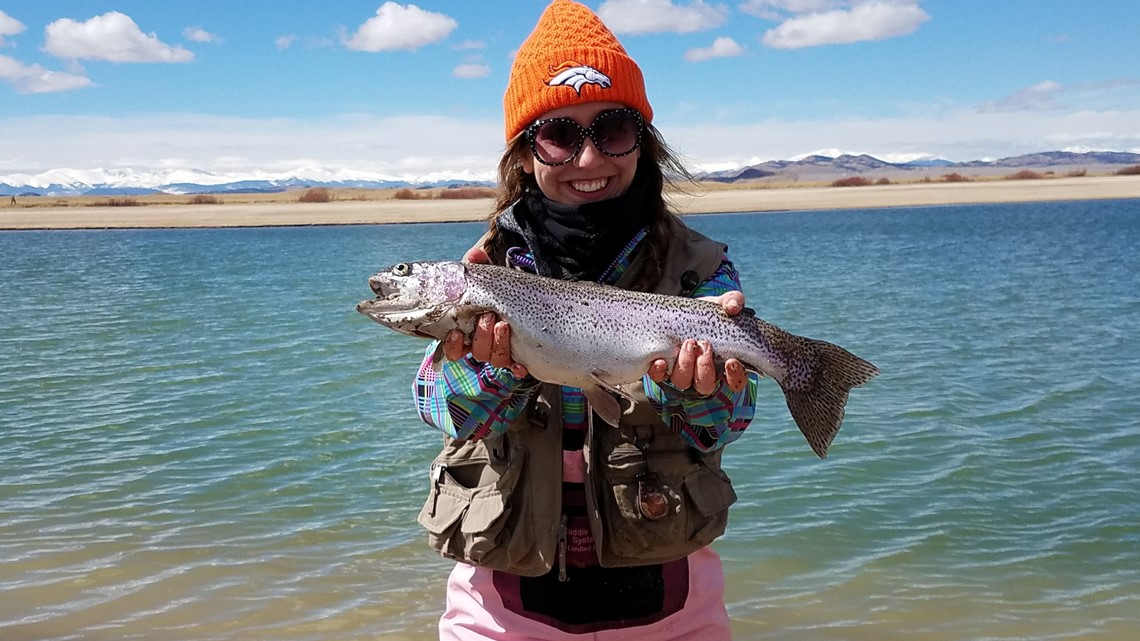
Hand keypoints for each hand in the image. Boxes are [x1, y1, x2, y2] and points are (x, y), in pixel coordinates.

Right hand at [441, 247, 528, 377]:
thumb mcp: (493, 279)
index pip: (455, 347)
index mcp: (471, 330)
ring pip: (495, 359)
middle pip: (477, 352)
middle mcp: (485, 344)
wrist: (535, 300)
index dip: (453, 345)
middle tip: (488, 317)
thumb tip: (475, 254)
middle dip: (481, 337)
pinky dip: (517, 367)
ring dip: (498, 344)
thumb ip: (480, 267)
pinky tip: (521, 363)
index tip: (456, 333)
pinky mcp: (521, 357)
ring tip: (504, 325)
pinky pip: (516, 369)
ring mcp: (504, 352)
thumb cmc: (506, 291)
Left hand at [647, 291, 747, 394]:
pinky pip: (658, 377)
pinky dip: (659, 371)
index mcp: (723, 365)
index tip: (731, 361)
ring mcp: (681, 374)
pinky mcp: (662, 370)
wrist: (679, 311)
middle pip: (706, 385)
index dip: (735, 376)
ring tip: (688, 343)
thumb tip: (734, 307)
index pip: (734, 382)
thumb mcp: (720, 305)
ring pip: (683, 382)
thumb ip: (733, 301)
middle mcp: (702, 375)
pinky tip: (660, 360)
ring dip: (685, 365)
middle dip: (705, 367)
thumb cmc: (706, 314)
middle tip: (704, 344)